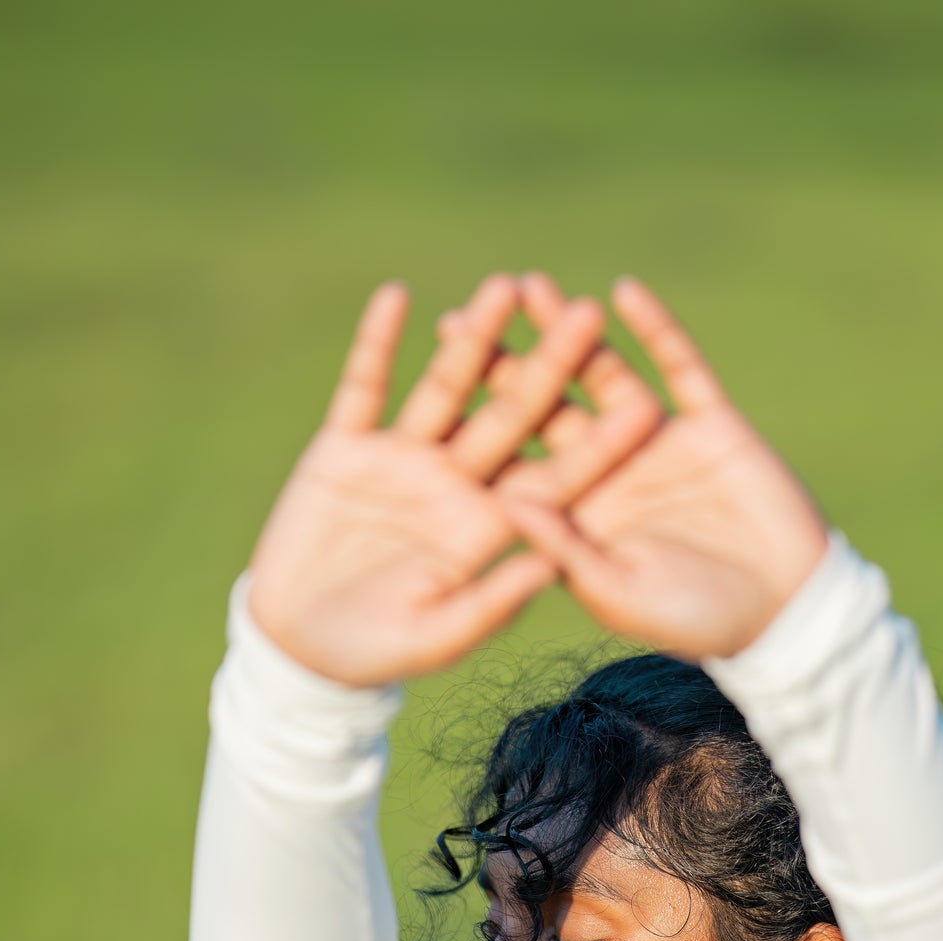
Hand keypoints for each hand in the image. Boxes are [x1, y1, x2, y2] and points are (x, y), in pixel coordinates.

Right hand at [243, 275, 661, 686]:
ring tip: (505, 285)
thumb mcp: (438, 635)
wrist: (300, 645)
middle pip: (511, 414)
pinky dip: (377, 343)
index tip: (642, 404)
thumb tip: (550, 563)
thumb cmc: (376, 653)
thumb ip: (493, 599)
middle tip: (587, 314)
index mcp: (487, 527)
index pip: (553, 476)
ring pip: (447, 386)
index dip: (597, 442)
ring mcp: (401, 460)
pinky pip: (365, 386)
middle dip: (548, 365)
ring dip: (474, 337)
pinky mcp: (347, 448)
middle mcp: (453, 484)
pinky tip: (396, 296)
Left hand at [461, 273, 831, 660]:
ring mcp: (658, 445)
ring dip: (568, 334)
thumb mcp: (619, 592)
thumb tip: (506, 501)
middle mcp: (610, 474)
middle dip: (507, 365)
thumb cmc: (697, 621)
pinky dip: (654, 330)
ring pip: (604, 377)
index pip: (519, 463)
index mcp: (580, 517)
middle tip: (459, 320)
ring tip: (529, 287)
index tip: (433, 387)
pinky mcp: (709, 424)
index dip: (477, 427)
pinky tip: (622, 291)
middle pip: (548, 410)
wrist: (787, 611)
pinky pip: (677, 367)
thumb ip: (564, 548)